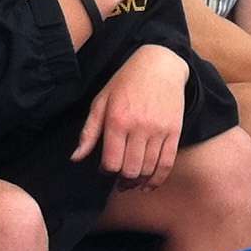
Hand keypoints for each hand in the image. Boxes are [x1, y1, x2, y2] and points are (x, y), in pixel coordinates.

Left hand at [72, 45, 188, 184]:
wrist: (160, 65)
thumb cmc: (126, 82)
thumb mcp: (101, 101)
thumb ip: (89, 131)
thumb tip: (75, 158)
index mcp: (117, 120)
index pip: (111, 162)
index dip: (106, 172)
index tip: (105, 169)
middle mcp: (139, 127)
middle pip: (130, 170)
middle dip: (123, 182)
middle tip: (119, 182)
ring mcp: (159, 130)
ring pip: (148, 169)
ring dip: (139, 182)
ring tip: (133, 183)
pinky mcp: (174, 131)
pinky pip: (167, 163)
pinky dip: (158, 179)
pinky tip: (150, 184)